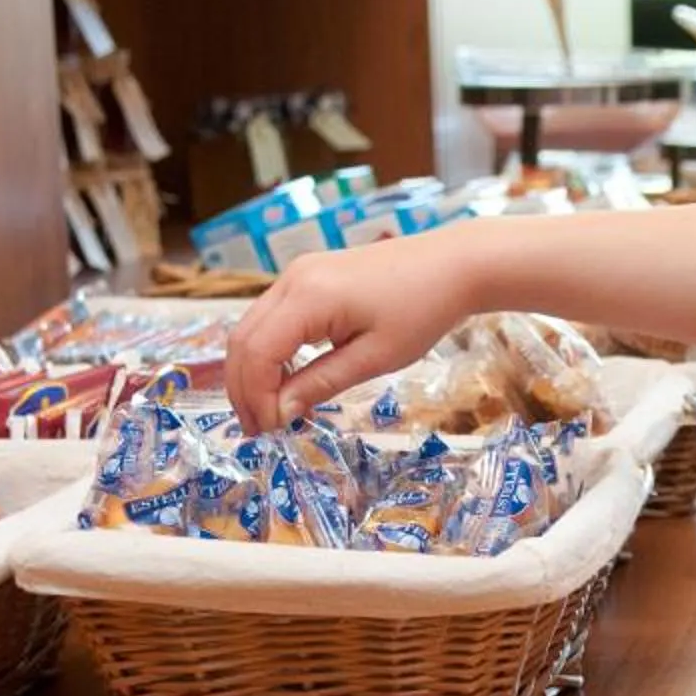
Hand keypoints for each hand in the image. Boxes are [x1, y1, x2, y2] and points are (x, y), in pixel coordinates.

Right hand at [224, 233, 480, 432]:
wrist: (453, 264)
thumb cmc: (422, 310)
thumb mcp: (374, 358)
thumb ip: (321, 383)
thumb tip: (280, 412)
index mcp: (308, 297)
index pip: (257, 353)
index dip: (256, 396)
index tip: (272, 430)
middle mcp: (293, 279)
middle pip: (243, 339)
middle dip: (243, 388)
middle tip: (259, 430)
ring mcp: (297, 273)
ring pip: (251, 328)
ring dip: (252, 371)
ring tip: (268, 412)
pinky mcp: (307, 276)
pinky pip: (271, 318)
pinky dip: (268, 352)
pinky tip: (284, 381)